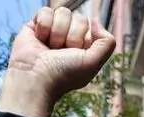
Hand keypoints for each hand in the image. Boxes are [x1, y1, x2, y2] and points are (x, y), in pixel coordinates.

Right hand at [0, 6, 115, 116]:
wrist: (35, 78)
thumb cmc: (64, 74)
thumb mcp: (93, 62)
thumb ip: (107, 42)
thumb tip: (96, 19)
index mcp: (85, 45)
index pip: (92, 25)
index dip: (84, 38)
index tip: (77, 53)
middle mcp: (70, 37)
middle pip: (79, 17)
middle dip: (71, 36)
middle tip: (61, 52)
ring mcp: (53, 30)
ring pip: (63, 12)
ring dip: (57, 32)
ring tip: (50, 48)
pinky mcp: (36, 25)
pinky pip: (46, 11)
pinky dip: (43, 25)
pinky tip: (39, 39)